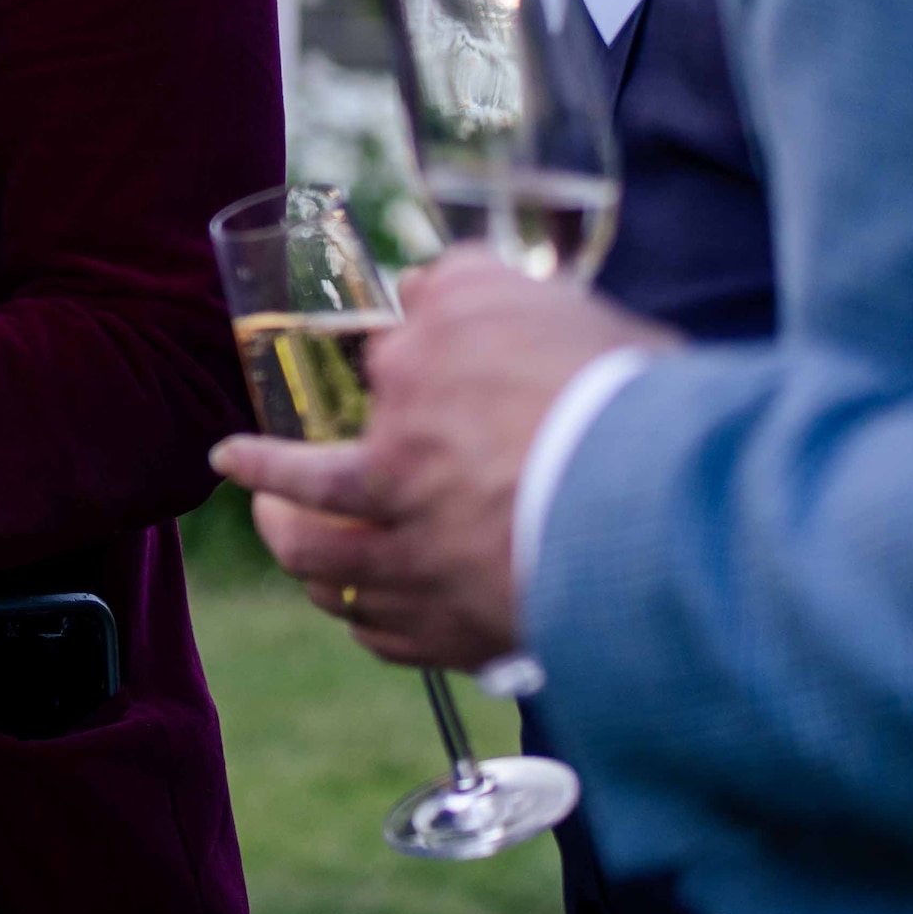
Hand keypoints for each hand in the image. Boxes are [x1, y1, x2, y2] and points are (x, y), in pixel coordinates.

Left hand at [213, 247, 666, 667]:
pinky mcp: (451, 625)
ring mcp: (416, 552)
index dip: (393, 362)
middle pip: (301, 477)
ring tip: (277, 530)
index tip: (388, 365)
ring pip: (321, 561)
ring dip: (292, 544)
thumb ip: (478, 286)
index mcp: (423, 368)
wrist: (671, 515)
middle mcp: (399, 458)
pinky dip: (361, 614)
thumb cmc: (626, 400)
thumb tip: (429, 284)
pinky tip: (356, 605)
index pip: (386, 355)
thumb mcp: (554, 303)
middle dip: (266, 473)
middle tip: (240, 464)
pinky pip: (380, 629)